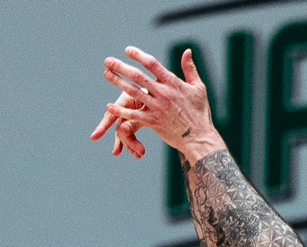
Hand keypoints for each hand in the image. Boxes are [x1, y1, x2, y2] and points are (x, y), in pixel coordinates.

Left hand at [95, 48, 222, 160]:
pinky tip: (109, 106)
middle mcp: (163, 93)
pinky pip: (133, 115)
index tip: (127, 50)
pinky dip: (120, 111)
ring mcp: (156, 107)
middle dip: (121, 67)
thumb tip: (187, 51)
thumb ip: (190, 68)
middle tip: (107, 60)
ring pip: (133, 92)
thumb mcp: (198, 87)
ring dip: (117, 82)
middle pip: (138, 76)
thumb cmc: (200, 112)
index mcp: (173, 83)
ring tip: (106, 74)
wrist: (199, 137)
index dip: (138, 55)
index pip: (152, 64)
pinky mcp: (152, 122)